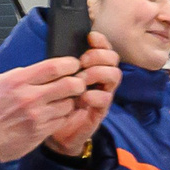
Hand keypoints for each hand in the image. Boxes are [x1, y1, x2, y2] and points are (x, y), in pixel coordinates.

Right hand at [0, 58, 90, 160]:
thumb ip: (19, 74)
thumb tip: (40, 70)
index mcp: (18, 81)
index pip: (54, 67)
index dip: (70, 64)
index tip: (73, 64)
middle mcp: (30, 98)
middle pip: (69, 85)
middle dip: (78, 82)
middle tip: (78, 82)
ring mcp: (37, 117)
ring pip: (69, 104)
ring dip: (70, 101)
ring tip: (63, 100)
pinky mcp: (40, 133)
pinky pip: (62, 120)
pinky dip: (62, 116)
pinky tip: (54, 114)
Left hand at [45, 33, 120, 157]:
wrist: (55, 132)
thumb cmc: (55, 102)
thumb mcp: (56, 80)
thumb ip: (61, 65)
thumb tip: (58, 45)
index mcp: (91, 67)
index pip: (103, 48)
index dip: (100, 41)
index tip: (90, 37)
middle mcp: (100, 79)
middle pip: (113, 58)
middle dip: (98, 56)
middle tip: (82, 62)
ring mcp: (102, 94)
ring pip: (114, 75)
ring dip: (98, 73)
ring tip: (81, 80)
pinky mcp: (100, 111)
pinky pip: (106, 98)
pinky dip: (94, 95)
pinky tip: (82, 98)